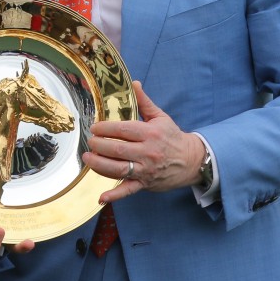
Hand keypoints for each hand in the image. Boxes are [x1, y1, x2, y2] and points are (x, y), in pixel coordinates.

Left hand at [82, 81, 207, 203]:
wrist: (192, 161)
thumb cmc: (172, 137)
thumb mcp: (160, 117)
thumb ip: (144, 102)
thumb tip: (133, 83)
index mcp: (150, 133)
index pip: (124, 130)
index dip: (106, 128)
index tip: (94, 128)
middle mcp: (148, 152)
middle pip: (118, 149)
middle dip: (99, 145)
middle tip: (89, 142)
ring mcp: (146, 170)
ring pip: (119, 168)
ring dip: (100, 164)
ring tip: (88, 158)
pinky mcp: (145, 184)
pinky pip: (128, 190)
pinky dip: (115, 195)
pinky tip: (101, 197)